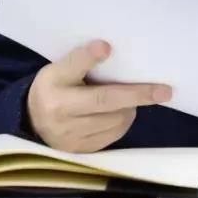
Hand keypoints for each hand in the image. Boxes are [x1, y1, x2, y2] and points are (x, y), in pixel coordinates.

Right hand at [27, 40, 171, 151]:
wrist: (33, 122)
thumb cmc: (53, 88)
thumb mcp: (58, 69)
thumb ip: (80, 60)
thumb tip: (106, 47)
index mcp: (53, 86)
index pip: (73, 68)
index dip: (89, 58)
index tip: (106, 46)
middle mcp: (60, 114)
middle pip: (104, 100)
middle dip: (137, 95)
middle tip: (164, 91)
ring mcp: (71, 136)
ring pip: (114, 120)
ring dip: (129, 108)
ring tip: (129, 99)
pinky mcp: (81, 150)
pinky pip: (113, 135)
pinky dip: (123, 122)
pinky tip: (121, 112)